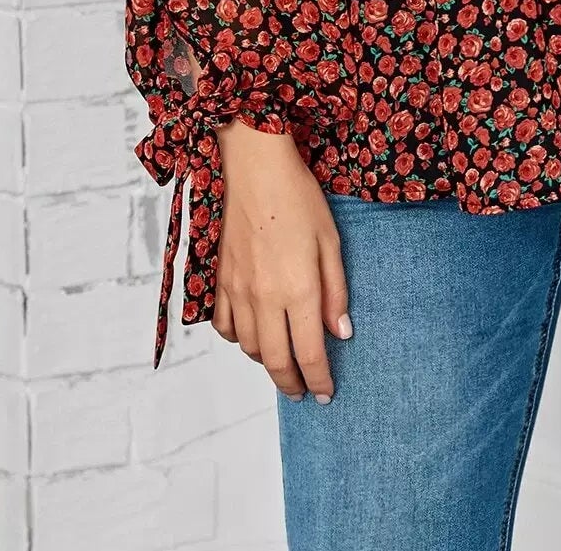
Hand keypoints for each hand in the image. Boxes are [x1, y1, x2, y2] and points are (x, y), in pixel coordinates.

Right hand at [212, 120, 351, 403]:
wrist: (252, 167)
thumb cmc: (297, 196)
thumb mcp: (331, 240)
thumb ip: (336, 291)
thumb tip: (341, 333)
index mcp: (298, 289)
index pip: (310, 353)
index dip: (319, 380)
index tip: (326, 394)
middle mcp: (265, 298)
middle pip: (275, 361)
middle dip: (291, 383)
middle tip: (303, 392)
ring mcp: (237, 290)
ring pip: (248, 347)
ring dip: (266, 361)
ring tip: (283, 360)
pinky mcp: (218, 279)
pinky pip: (224, 325)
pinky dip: (238, 338)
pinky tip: (252, 331)